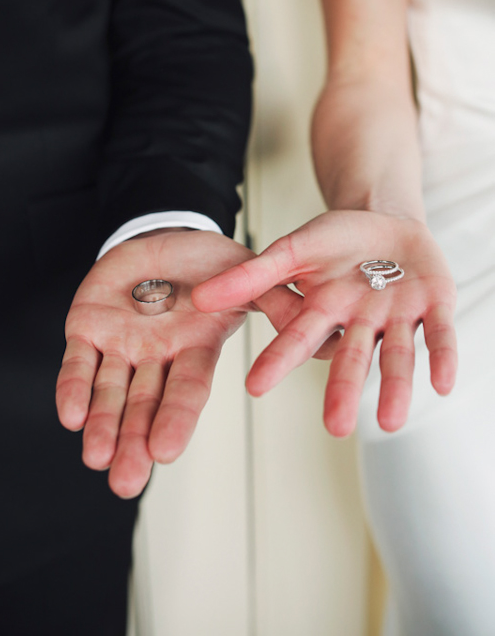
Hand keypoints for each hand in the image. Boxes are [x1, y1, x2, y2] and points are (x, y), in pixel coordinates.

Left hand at [56, 229, 296, 497]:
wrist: (163, 234)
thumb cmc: (207, 260)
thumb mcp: (247, 274)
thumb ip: (277, 302)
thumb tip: (328, 337)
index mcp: (195, 349)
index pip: (187, 390)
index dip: (176, 419)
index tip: (166, 451)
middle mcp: (158, 356)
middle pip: (145, 405)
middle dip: (134, 442)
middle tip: (127, 481)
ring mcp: (122, 344)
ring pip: (109, 392)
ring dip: (102, 425)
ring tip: (97, 458)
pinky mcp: (88, 327)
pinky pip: (78, 362)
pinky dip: (72, 388)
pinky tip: (72, 416)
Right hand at [193, 211, 457, 436]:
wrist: (384, 219)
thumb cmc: (335, 239)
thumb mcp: (293, 250)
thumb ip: (254, 275)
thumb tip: (200, 299)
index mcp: (324, 310)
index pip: (298, 338)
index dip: (278, 359)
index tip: (255, 386)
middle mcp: (360, 322)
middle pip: (351, 359)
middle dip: (343, 390)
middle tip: (334, 427)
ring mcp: (398, 316)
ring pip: (397, 356)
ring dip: (395, 387)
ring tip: (389, 423)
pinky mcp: (435, 305)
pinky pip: (440, 334)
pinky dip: (443, 357)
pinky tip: (444, 382)